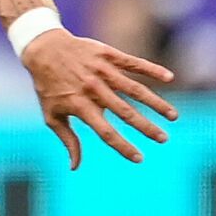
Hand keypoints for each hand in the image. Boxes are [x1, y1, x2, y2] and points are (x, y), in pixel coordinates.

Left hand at [20, 31, 176, 168]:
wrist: (43, 49)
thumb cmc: (48, 86)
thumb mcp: (51, 114)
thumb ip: (67, 139)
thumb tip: (74, 167)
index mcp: (79, 106)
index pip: (105, 131)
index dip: (122, 146)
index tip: (139, 158)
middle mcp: (93, 89)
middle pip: (125, 112)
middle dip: (147, 127)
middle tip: (164, 139)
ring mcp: (102, 71)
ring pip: (135, 89)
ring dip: (156, 103)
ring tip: (173, 116)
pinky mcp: (108, 55)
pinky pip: (133, 63)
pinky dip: (152, 69)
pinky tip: (168, 78)